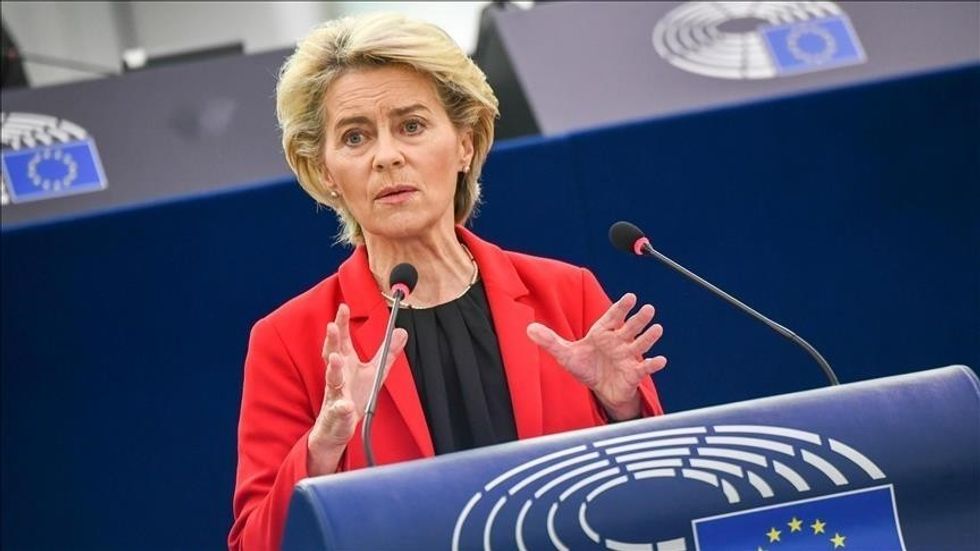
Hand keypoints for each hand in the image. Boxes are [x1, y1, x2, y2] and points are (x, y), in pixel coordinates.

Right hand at [308, 303, 407, 474]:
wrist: (336, 428)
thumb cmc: (352, 395)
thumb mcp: (374, 372)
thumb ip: (387, 353)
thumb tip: (401, 332)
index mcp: (345, 364)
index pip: (342, 341)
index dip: (342, 324)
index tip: (344, 307)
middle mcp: (337, 377)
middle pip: (332, 355)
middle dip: (332, 340)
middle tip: (333, 325)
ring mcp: (334, 395)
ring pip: (332, 381)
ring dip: (333, 369)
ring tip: (336, 358)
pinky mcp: (336, 415)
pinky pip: (339, 411)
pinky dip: (341, 409)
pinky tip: (346, 406)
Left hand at [526, 293, 665, 419]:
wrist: (599, 389)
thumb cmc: (585, 366)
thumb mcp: (565, 354)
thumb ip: (550, 341)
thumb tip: (529, 329)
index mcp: (603, 333)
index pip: (613, 317)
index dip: (621, 307)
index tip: (631, 297)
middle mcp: (618, 342)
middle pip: (630, 327)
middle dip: (639, 319)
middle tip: (648, 308)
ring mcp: (627, 356)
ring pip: (640, 344)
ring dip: (649, 337)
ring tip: (657, 328)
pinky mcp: (633, 373)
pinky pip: (645, 367)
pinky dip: (653, 364)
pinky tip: (660, 360)